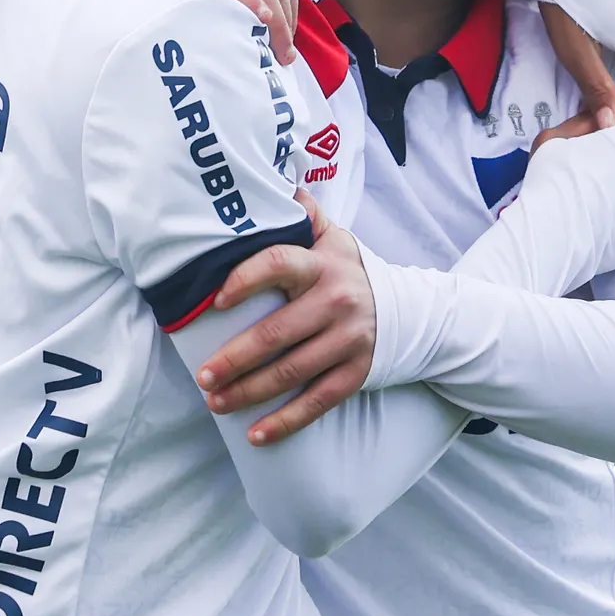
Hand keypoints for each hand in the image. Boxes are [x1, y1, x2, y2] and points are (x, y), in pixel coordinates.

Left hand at [196, 191, 375, 443]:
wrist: (411, 312)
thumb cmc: (350, 273)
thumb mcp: (334, 238)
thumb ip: (303, 214)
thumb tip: (272, 180)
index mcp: (323, 265)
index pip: (281, 264)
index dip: (247, 280)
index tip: (216, 299)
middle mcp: (336, 302)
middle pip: (277, 333)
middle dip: (234, 358)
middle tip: (203, 375)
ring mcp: (348, 341)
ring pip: (292, 372)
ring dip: (249, 391)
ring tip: (216, 401)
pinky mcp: (356, 374)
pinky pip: (317, 402)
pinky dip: (285, 421)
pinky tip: (256, 434)